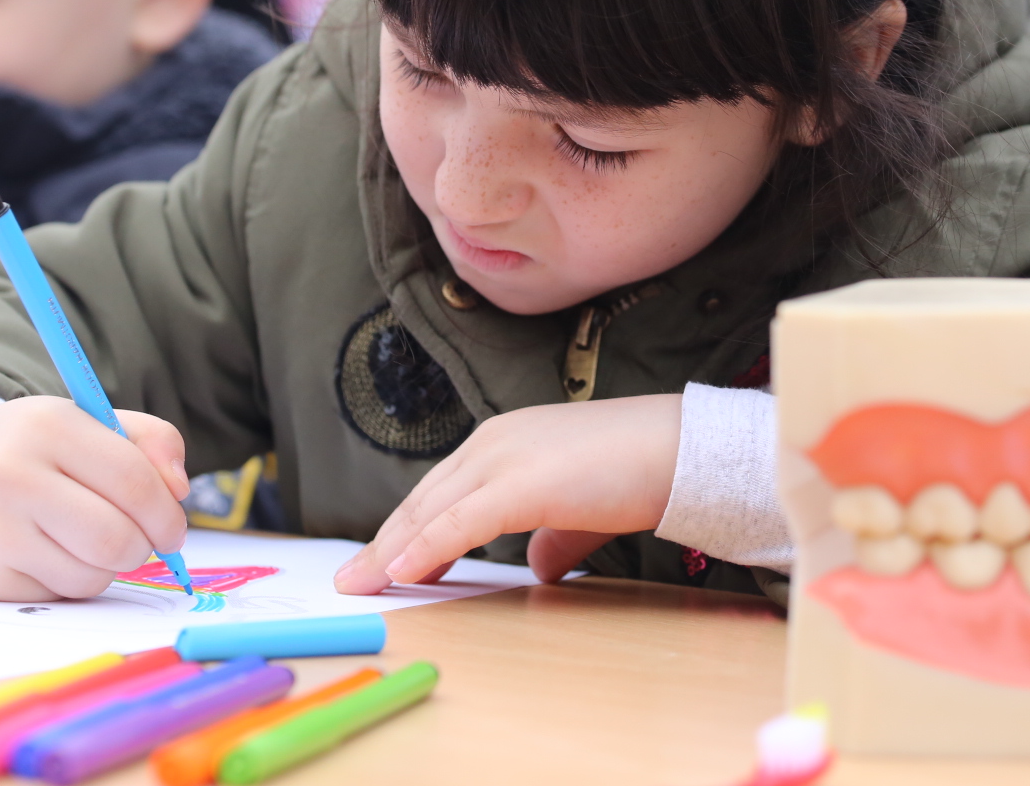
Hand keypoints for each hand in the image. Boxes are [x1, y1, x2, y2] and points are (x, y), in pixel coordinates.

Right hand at [0, 397, 190, 601]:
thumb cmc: (38, 447)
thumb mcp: (92, 422)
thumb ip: (152, 441)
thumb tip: (178, 490)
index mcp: (47, 426)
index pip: (133, 481)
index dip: (167, 513)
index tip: (173, 527)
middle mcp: (8, 476)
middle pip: (115, 539)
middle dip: (143, 546)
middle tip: (140, 540)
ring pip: (91, 577)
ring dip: (107, 566)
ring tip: (87, 538)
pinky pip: (58, 596)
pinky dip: (70, 581)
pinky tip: (50, 552)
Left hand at [333, 394, 682, 593]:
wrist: (679, 449)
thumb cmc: (636, 473)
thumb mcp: (581, 511)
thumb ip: (554, 536)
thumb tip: (539, 568)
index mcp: (501, 443)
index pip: (438, 493)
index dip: (404, 531)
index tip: (378, 564)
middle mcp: (492, 443)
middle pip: (422, 502)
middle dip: (383, 544)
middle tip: (350, 581)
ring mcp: (504, 460)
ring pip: (431, 512)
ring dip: (391, 552)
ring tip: (361, 585)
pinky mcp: (521, 485)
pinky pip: (460, 523)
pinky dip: (426, 548)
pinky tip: (402, 574)